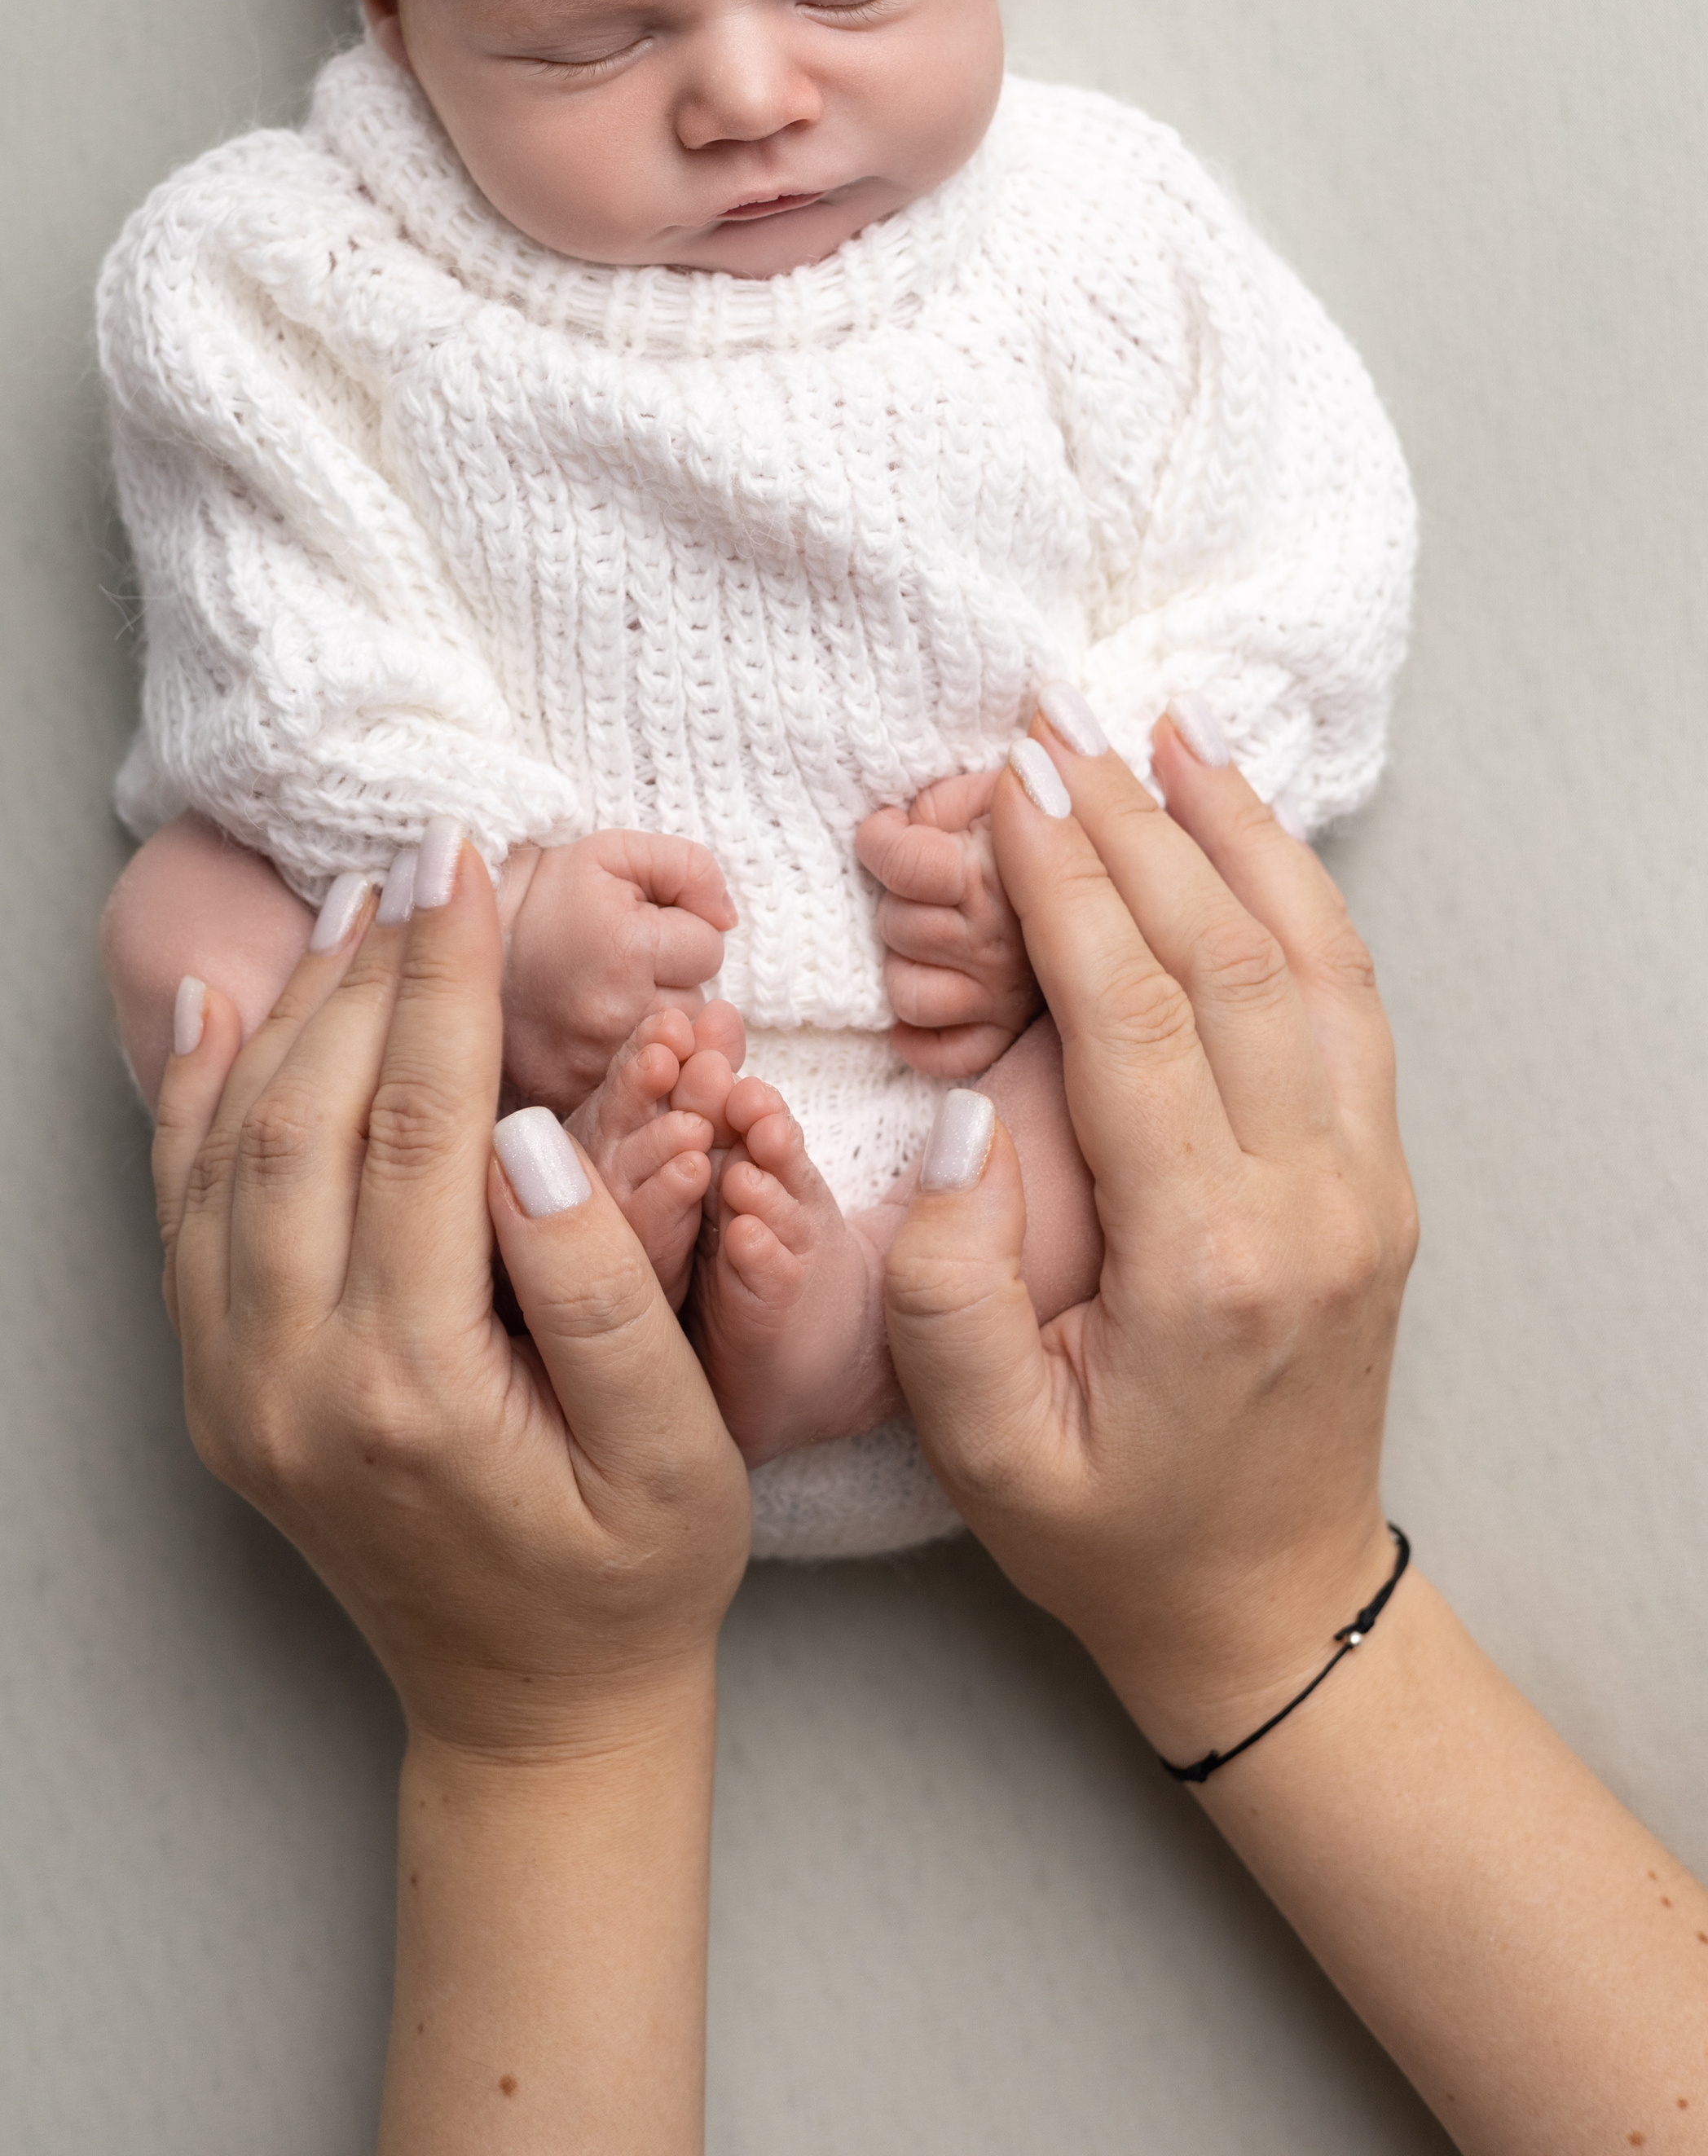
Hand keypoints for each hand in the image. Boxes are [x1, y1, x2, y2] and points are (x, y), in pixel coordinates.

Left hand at [154, 838, 749, 1753]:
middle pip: (308, 1114)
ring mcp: (236, 1388)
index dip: (447, 979)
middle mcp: (291, 1379)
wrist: (531, 1715)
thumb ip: (606, 1288)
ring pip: (233, 1149)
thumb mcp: (677, 1449)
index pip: (416, 1125)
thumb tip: (530, 1131)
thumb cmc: (631, 1577)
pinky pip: (186, 1218)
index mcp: (412, 1383)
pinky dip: (198, 1100)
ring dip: (290, 1011)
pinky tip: (226, 1008)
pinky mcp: (220, 1391)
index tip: (471, 863)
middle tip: (426, 852)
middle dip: (371, 966)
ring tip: (355, 900)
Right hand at [500, 830, 735, 1112]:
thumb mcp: (613, 851)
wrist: (460, 936)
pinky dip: (625, 1065)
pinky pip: (635, 1088)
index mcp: (624, 949)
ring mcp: (588, 1065)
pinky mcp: (570, 1096)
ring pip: (672, 1050)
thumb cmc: (544, 892)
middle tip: (619, 966)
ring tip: (604, 996)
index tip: (638, 929)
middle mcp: (610, 1016)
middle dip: (672, 984)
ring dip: (653, 1027)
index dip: (681, 933)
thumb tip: (727, 917)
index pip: (710, 950)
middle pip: (696, 1008)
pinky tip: (596, 1034)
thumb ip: (690, 868)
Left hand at [855, 769, 1042, 1075]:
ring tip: (935, 941)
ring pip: (910, 994)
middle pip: (902, 928)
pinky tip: (933, 1000)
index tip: (889, 833)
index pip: (908, 865)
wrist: (1115, 881)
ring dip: (909, 966)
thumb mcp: (992, 791)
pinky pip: (944, 1054)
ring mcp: (1003, 997)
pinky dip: (922, 1037)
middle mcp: (1000, 942)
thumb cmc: (1038, 827)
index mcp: (1002, 873)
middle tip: (931, 888)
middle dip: (901, 902)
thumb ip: (943, 805)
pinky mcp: (1003, 1036)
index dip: (884, 844)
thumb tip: (896, 824)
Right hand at [883, 715, 1414, 1762]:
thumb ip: (950, 1288)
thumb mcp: (985, 1452)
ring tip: (1154, 729)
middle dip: (1135, 823)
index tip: (1013, 784)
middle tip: (1052, 726)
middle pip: (1230, 959)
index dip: (1072, 885)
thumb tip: (960, 1107)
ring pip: (1314, 958)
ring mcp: (1366, 1181)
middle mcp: (1311, 1200)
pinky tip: (1240, 822)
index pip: (1139, 1020)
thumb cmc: (1110, 1532)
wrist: (1266, 1602)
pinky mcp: (1379, 1174)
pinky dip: (1296, 890)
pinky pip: (1349, 997)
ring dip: (1231, 830)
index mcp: (1208, 1260)